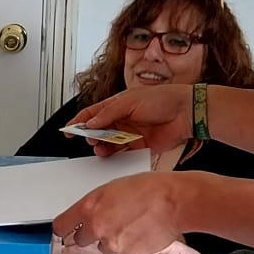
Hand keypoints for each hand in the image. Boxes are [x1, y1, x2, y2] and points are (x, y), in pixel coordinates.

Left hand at [53, 172, 181, 253]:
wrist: (174, 202)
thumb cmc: (150, 190)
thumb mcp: (113, 188)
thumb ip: (95, 204)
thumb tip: (88, 214)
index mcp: (89, 207)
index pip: (61, 225)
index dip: (64, 228)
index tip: (65, 230)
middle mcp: (96, 227)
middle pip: (80, 240)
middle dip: (91, 234)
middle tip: (109, 224)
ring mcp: (111, 243)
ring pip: (103, 247)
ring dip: (112, 240)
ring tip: (130, 225)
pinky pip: (122, 253)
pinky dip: (129, 246)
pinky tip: (140, 232)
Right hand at [68, 84, 193, 154]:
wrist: (186, 112)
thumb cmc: (163, 99)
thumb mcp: (130, 101)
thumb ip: (109, 113)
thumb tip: (90, 123)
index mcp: (117, 104)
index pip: (93, 113)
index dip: (79, 121)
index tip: (68, 129)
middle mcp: (122, 119)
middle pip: (98, 130)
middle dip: (90, 135)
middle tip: (88, 139)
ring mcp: (130, 133)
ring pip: (108, 142)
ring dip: (100, 146)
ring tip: (99, 147)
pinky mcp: (139, 145)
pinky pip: (121, 152)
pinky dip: (114, 154)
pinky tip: (110, 153)